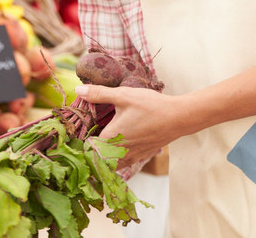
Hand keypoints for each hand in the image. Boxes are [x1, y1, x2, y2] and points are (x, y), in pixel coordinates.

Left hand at [76, 84, 195, 170]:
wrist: (178, 118)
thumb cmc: (151, 106)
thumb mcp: (123, 96)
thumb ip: (99, 93)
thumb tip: (78, 89)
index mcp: (110, 138)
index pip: (87, 148)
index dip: (80, 143)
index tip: (77, 136)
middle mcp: (119, 152)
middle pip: (97, 160)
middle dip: (90, 152)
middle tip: (87, 139)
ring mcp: (131, 157)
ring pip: (110, 165)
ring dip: (104, 158)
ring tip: (101, 144)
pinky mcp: (141, 157)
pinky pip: (123, 164)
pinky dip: (117, 159)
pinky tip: (119, 145)